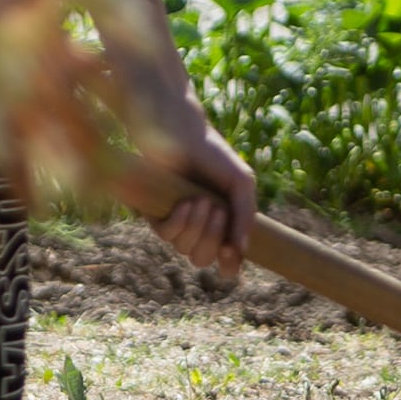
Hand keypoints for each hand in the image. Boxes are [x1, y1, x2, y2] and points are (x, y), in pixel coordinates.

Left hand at [147, 117, 257, 282]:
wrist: (183, 133)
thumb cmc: (214, 156)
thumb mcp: (240, 183)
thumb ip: (245, 215)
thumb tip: (243, 250)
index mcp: (222, 223)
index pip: (225, 259)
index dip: (229, 265)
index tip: (230, 255)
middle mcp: (198, 228)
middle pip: (203, 259)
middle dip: (212, 238)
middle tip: (217, 210)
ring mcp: (176, 223)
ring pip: (185, 249)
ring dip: (197, 226)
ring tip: (201, 199)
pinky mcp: (155, 215)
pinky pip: (166, 235)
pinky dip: (179, 222)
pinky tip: (185, 202)